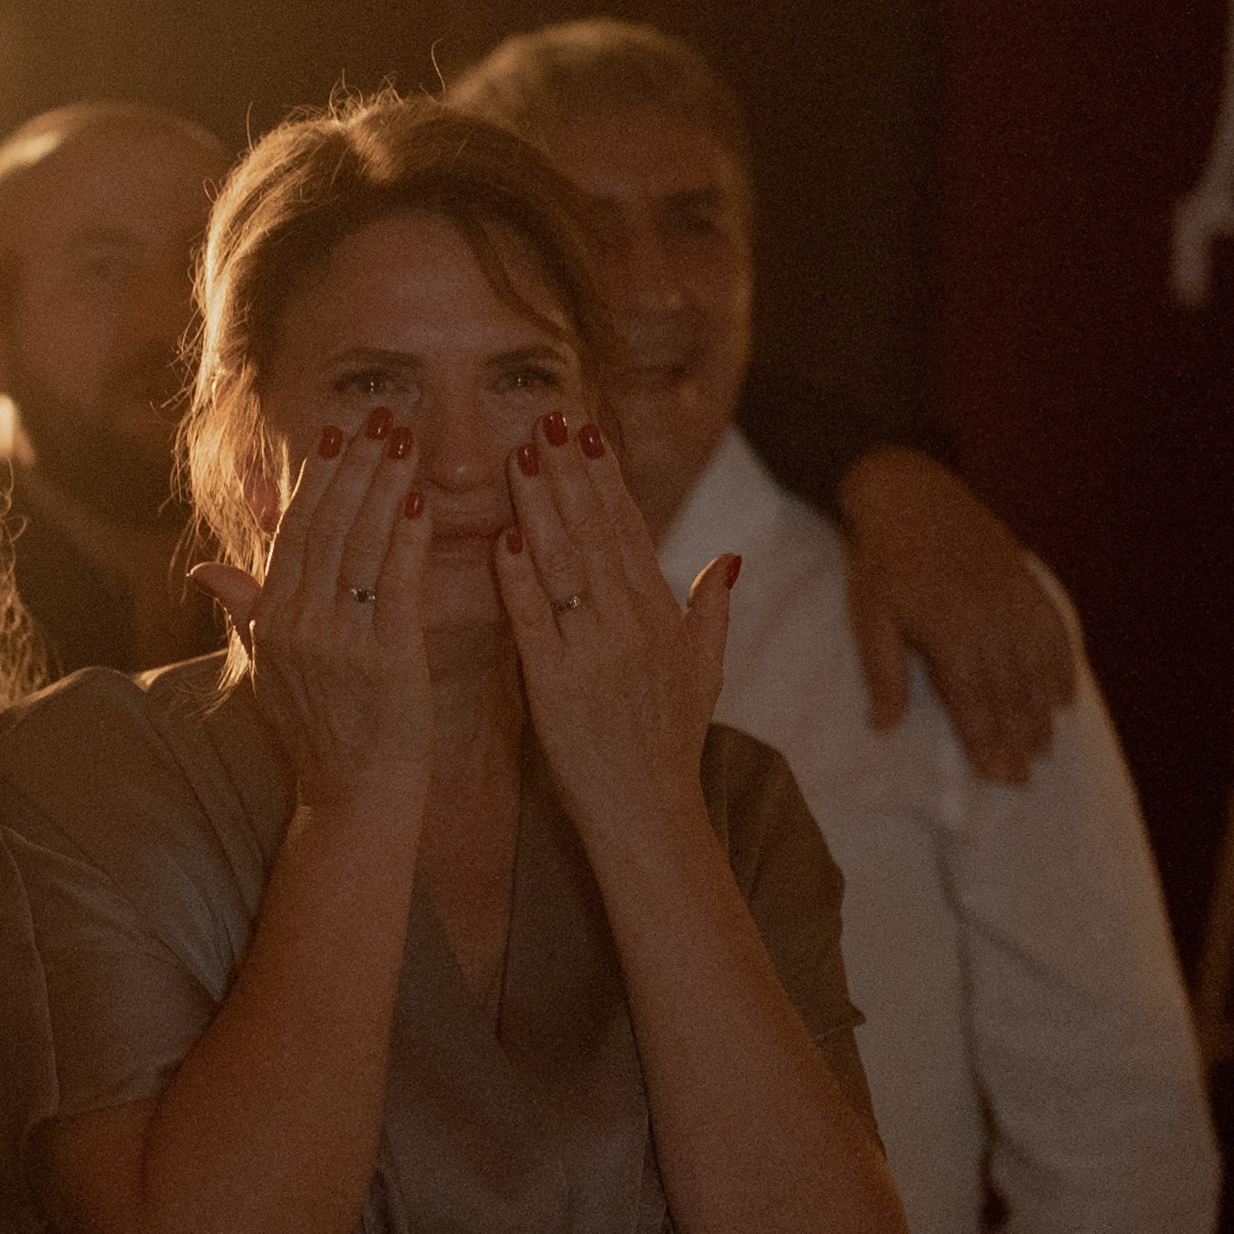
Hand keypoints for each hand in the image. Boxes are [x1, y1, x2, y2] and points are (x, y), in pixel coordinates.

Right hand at [190, 406, 434, 810]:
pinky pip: (397, 582)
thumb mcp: (269, 672)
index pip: (290, 534)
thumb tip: (206, 572)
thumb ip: (246, 614)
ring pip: (361, 545)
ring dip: (385, 486)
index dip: (314, 480)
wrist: (354, 799)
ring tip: (406, 442)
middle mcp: (298, 626)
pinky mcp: (386, 658)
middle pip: (326, 527)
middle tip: (380, 417)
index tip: (336, 435)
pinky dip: (408, 538)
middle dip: (354, 467)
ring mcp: (340, 642)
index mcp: (270, 624)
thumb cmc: (320, 735)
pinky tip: (422, 502)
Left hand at [492, 412, 735, 833]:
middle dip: (570, 473)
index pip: (630, 531)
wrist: (648, 814)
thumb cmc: (669, 746)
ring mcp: (595, 655)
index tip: (584, 432)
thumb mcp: (704, 674)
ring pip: (566, 566)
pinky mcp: (558, 688)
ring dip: (542, 507)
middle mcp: (633, 627)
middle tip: (545, 418)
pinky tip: (503, 540)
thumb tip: (730, 559)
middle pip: (598, 534)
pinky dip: (519, 581)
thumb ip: (712, 611)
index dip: (606, 479)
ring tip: (519, 457)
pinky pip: (534, 624)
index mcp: (663, 617)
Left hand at [840, 446, 1074, 784]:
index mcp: (949, 628)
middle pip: (1009, 691)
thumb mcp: (870, 616)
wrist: (913, 496)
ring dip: (1041, 713)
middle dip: (1016, 739)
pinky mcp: (1029, 584)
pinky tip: (1065, 700)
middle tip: (1022, 778)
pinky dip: (1064, 669)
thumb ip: (882, 673)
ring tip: (1042, 750)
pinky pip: (1056, 634)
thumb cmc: (883, 562)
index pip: (972, 698)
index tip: (993, 773)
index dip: (984, 739)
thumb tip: (883, 728)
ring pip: (1037, 668)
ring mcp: (1015, 599)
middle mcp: (990, 616)